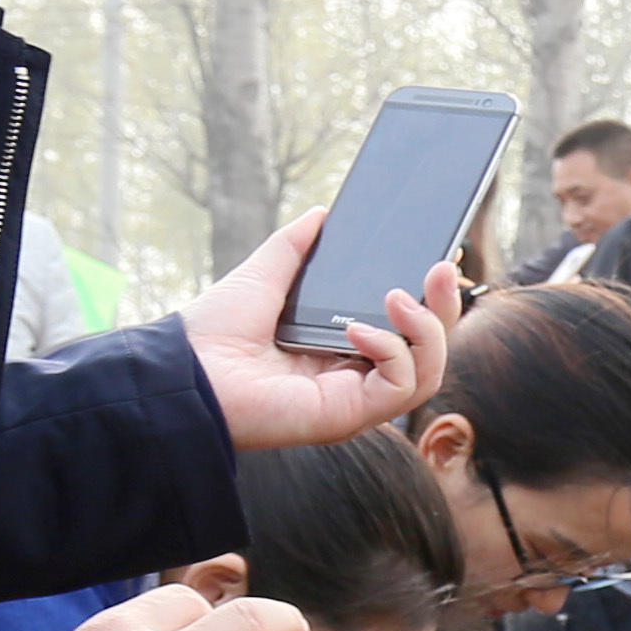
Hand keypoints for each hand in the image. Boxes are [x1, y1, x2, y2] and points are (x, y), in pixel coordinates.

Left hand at [179, 210, 458, 453]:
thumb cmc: (214, 331)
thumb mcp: (264, 274)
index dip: (431, 299)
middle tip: (444, 268)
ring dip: (426, 329)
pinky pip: (400, 386)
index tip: (440, 260)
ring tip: (398, 296)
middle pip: (429, 352)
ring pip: (428, 372)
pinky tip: (357, 329)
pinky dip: (392, 351)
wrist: (184, 367)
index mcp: (340, 348)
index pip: (406, 329)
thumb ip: (296, 246)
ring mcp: (354, 400)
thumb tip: (323, 215)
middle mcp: (354, 377)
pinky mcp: (348, 416)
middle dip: (446, 309)